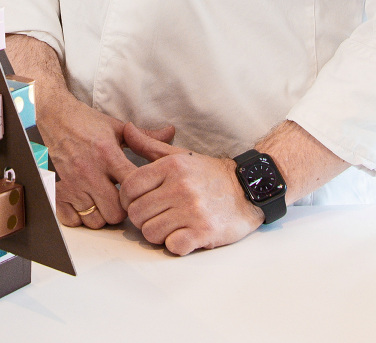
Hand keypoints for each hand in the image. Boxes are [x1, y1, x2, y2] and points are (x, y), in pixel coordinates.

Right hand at [35, 92, 146, 228]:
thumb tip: (171, 132)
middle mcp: (90, 171)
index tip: (142, 191)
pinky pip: (73, 220)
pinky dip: (80, 217)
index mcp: (108, 154)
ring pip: (95, 220)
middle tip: (122, 201)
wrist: (55, 116)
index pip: (133, 187)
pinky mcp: (58, 190)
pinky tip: (87, 205)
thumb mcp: (117, 127)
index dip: (141, 193)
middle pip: (115, 213)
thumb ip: (145, 136)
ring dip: (102, 215)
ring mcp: (72, 183)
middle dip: (122, 211)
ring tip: (104, 202)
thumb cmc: (87, 123)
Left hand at [118, 122, 262, 254]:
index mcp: (171, 167)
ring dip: (157, 233)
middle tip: (156, 216)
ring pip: (150, 232)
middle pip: (136, 213)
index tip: (139, 201)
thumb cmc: (209, 174)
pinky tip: (183, 236)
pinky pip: (172, 246)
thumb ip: (150, 145)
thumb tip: (126, 129)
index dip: (128, 199)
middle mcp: (180, 187)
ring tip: (170, 226)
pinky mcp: (204, 232)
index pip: (129, 188)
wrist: (249, 189)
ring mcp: (193, 211)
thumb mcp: (181, 155)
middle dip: (142, 218)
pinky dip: (175, 245)